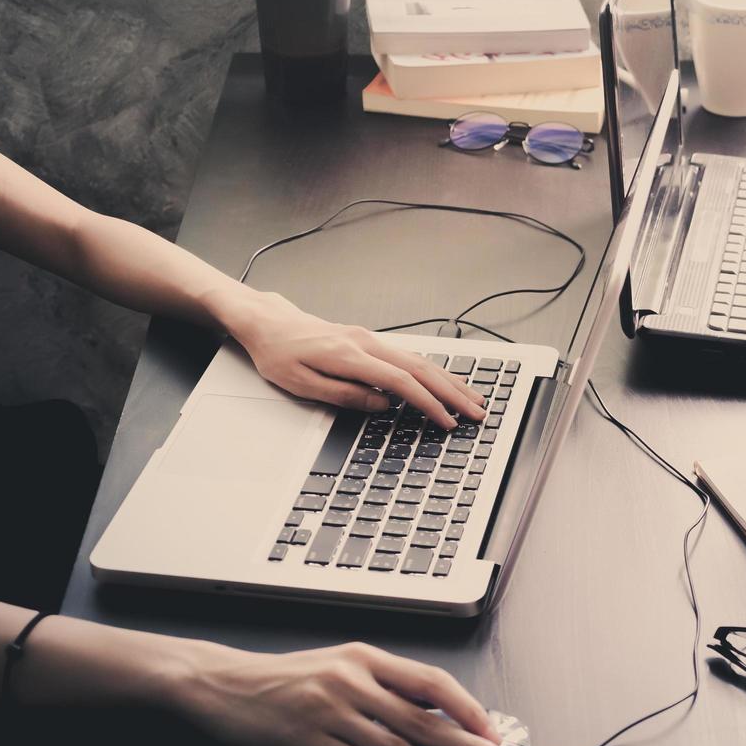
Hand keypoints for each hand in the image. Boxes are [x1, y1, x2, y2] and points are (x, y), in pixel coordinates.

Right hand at [173, 641, 516, 745]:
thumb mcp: (337, 666)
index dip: (466, 707)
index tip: (491, 729)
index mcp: (365, 656)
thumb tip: (431, 716)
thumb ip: (380, 686)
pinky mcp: (310, 740)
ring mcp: (332, 710)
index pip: (430, 681)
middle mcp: (353, 679)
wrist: (223, 683)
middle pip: (424, 719)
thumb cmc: (283, 678)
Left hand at [222, 290, 484, 427]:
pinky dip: (434, 372)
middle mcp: (367, 342)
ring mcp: (371, 339)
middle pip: (421, 369)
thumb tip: (382, 404)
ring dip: (450, 381)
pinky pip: (410, 356)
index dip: (428, 404)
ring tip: (474, 399)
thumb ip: (344, 394)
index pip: (401, 382)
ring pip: (421, 360)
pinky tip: (447, 381)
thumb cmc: (278, 354)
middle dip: (453, 393)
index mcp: (350, 354)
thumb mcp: (301, 383)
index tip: (447, 422)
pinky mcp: (371, 341)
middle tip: (477, 413)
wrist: (268, 323)